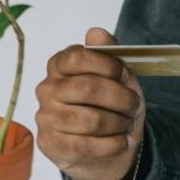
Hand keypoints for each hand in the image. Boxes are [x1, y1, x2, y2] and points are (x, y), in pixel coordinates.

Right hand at [35, 25, 144, 179]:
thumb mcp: (117, 75)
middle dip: (120, 98)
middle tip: (135, 105)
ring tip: (129, 124)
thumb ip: (108, 52)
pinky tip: (122, 142)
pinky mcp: (49, 145)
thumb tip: (95, 32)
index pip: (77, 57)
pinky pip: (84, 146)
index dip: (106, 64)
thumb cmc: (111, 103)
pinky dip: (111, 145)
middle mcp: (47, 88)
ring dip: (118, 123)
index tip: (124, 74)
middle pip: (87, 88)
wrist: (107, 145)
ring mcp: (45, 117)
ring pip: (89, 120)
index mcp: (59, 65)